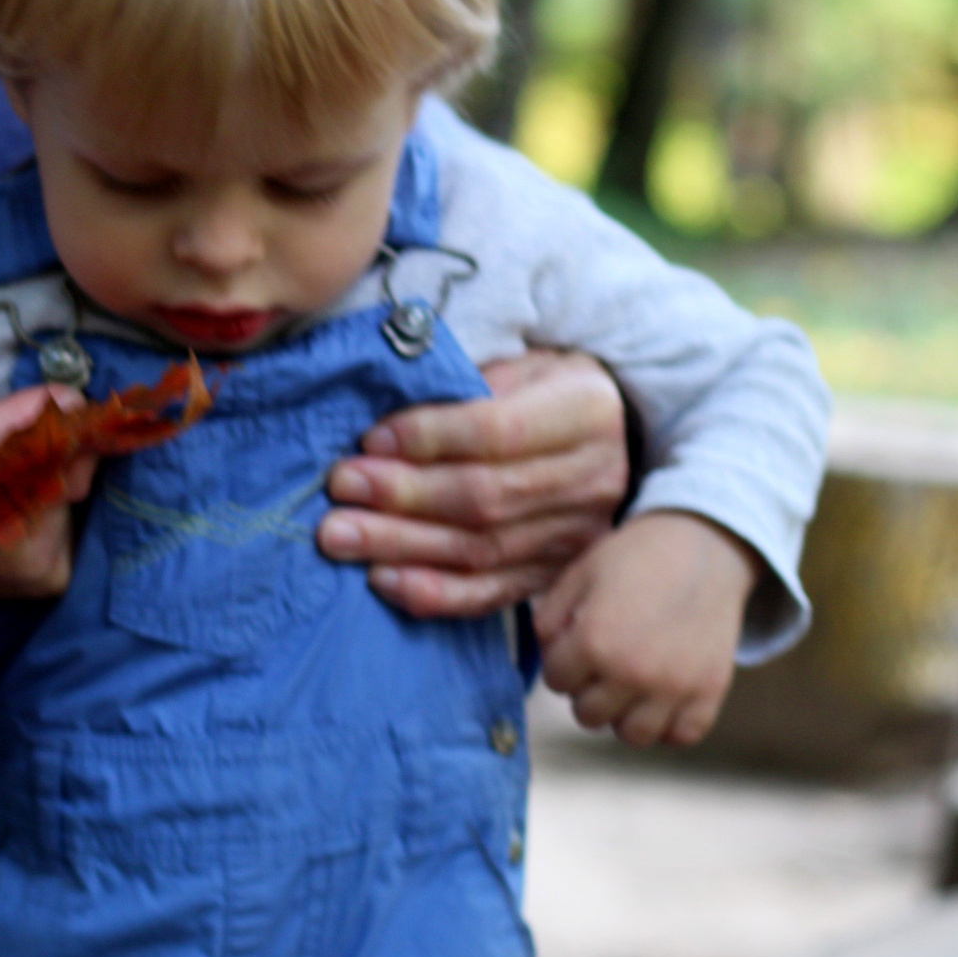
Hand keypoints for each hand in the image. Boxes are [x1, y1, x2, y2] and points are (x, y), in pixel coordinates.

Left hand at [317, 349, 627, 617]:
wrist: (617, 439)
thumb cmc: (551, 390)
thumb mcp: (525, 362)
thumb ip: (471, 383)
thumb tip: (392, 416)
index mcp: (585, 411)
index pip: (498, 431)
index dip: (430, 436)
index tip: (372, 438)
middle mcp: (590, 479)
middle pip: (485, 496)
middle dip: (402, 494)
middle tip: (341, 486)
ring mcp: (575, 536)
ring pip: (479, 549)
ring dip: (401, 544)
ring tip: (340, 535)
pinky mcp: (554, 575)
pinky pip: (489, 593)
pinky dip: (433, 592)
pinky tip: (382, 580)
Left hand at [533, 510, 758, 746]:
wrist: (702, 544)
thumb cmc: (634, 557)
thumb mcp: (578, 575)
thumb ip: (549, 621)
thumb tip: (550, 659)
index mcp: (594, 641)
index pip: (556, 681)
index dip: (563, 660)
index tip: (579, 642)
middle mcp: (632, 672)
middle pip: (588, 715)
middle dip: (588, 689)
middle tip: (604, 662)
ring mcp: (674, 687)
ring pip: (632, 735)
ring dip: (625, 713)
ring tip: (630, 683)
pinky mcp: (709, 692)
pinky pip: (681, 735)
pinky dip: (670, 723)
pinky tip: (662, 695)